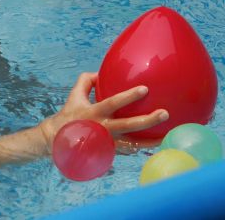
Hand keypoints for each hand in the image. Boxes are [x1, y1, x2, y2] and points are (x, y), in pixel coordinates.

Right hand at [39, 72, 168, 151]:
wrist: (58, 140)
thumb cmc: (69, 114)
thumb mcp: (75, 95)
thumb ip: (86, 81)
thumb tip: (101, 72)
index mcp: (95, 112)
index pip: (114, 102)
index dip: (129, 96)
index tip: (145, 89)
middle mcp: (103, 128)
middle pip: (129, 125)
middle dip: (148, 120)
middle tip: (165, 113)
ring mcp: (108, 142)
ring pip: (133, 143)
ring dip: (150, 141)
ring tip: (166, 136)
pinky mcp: (110, 152)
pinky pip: (128, 150)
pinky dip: (141, 148)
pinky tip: (155, 144)